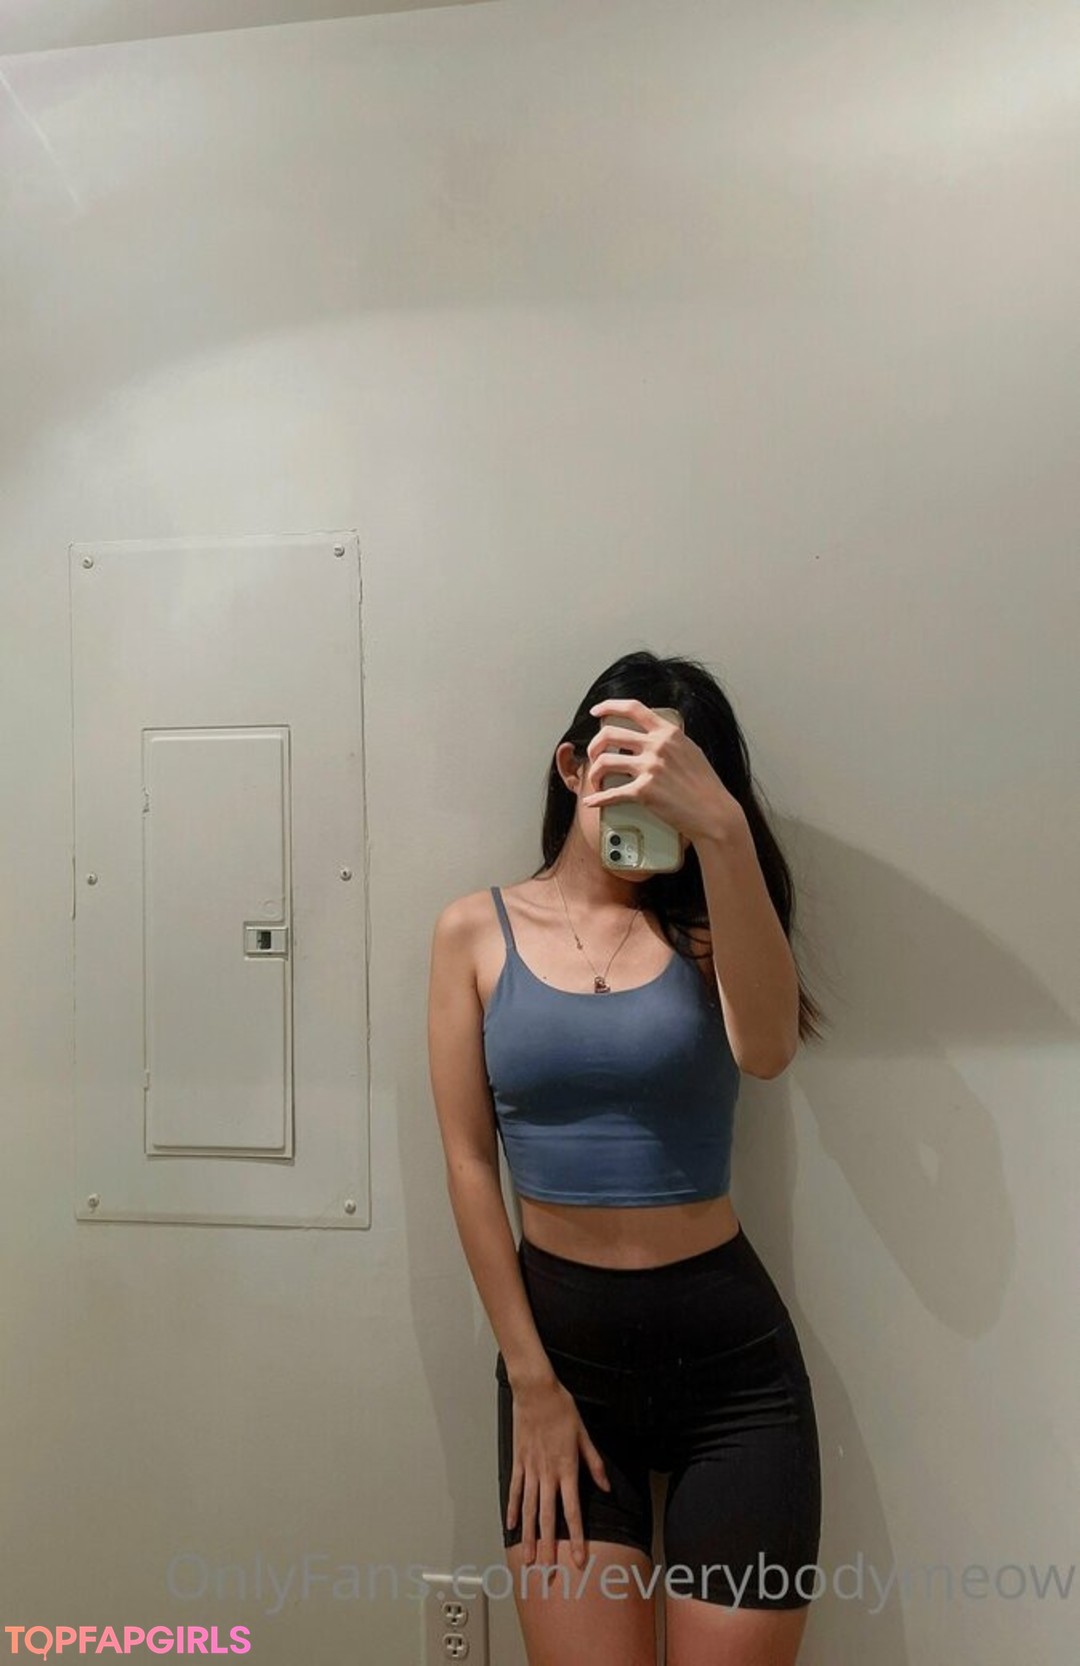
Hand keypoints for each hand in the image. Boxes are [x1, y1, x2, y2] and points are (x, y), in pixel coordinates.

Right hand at [505, 1373, 611, 1571]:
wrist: (536, 1391)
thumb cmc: (562, 1410)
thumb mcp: (585, 1435)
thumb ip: (595, 1464)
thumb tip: (606, 1488)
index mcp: (567, 1469)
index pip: (573, 1511)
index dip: (577, 1538)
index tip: (578, 1559)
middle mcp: (547, 1474)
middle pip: (549, 1517)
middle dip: (550, 1547)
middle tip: (548, 1572)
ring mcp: (530, 1469)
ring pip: (530, 1509)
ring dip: (530, 1536)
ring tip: (529, 1558)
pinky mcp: (518, 1461)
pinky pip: (515, 1490)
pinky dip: (514, 1509)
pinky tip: (512, 1526)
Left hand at [581, 697, 743, 845]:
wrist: (714, 812)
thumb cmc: (705, 785)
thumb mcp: (691, 750)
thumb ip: (670, 741)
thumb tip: (654, 736)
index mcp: (668, 733)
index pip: (633, 708)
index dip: (609, 706)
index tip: (596, 711)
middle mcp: (657, 746)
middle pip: (609, 734)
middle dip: (593, 746)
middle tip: (593, 756)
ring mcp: (649, 768)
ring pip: (604, 762)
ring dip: (593, 773)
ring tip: (596, 781)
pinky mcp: (644, 791)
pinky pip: (611, 793)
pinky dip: (598, 799)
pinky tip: (592, 801)